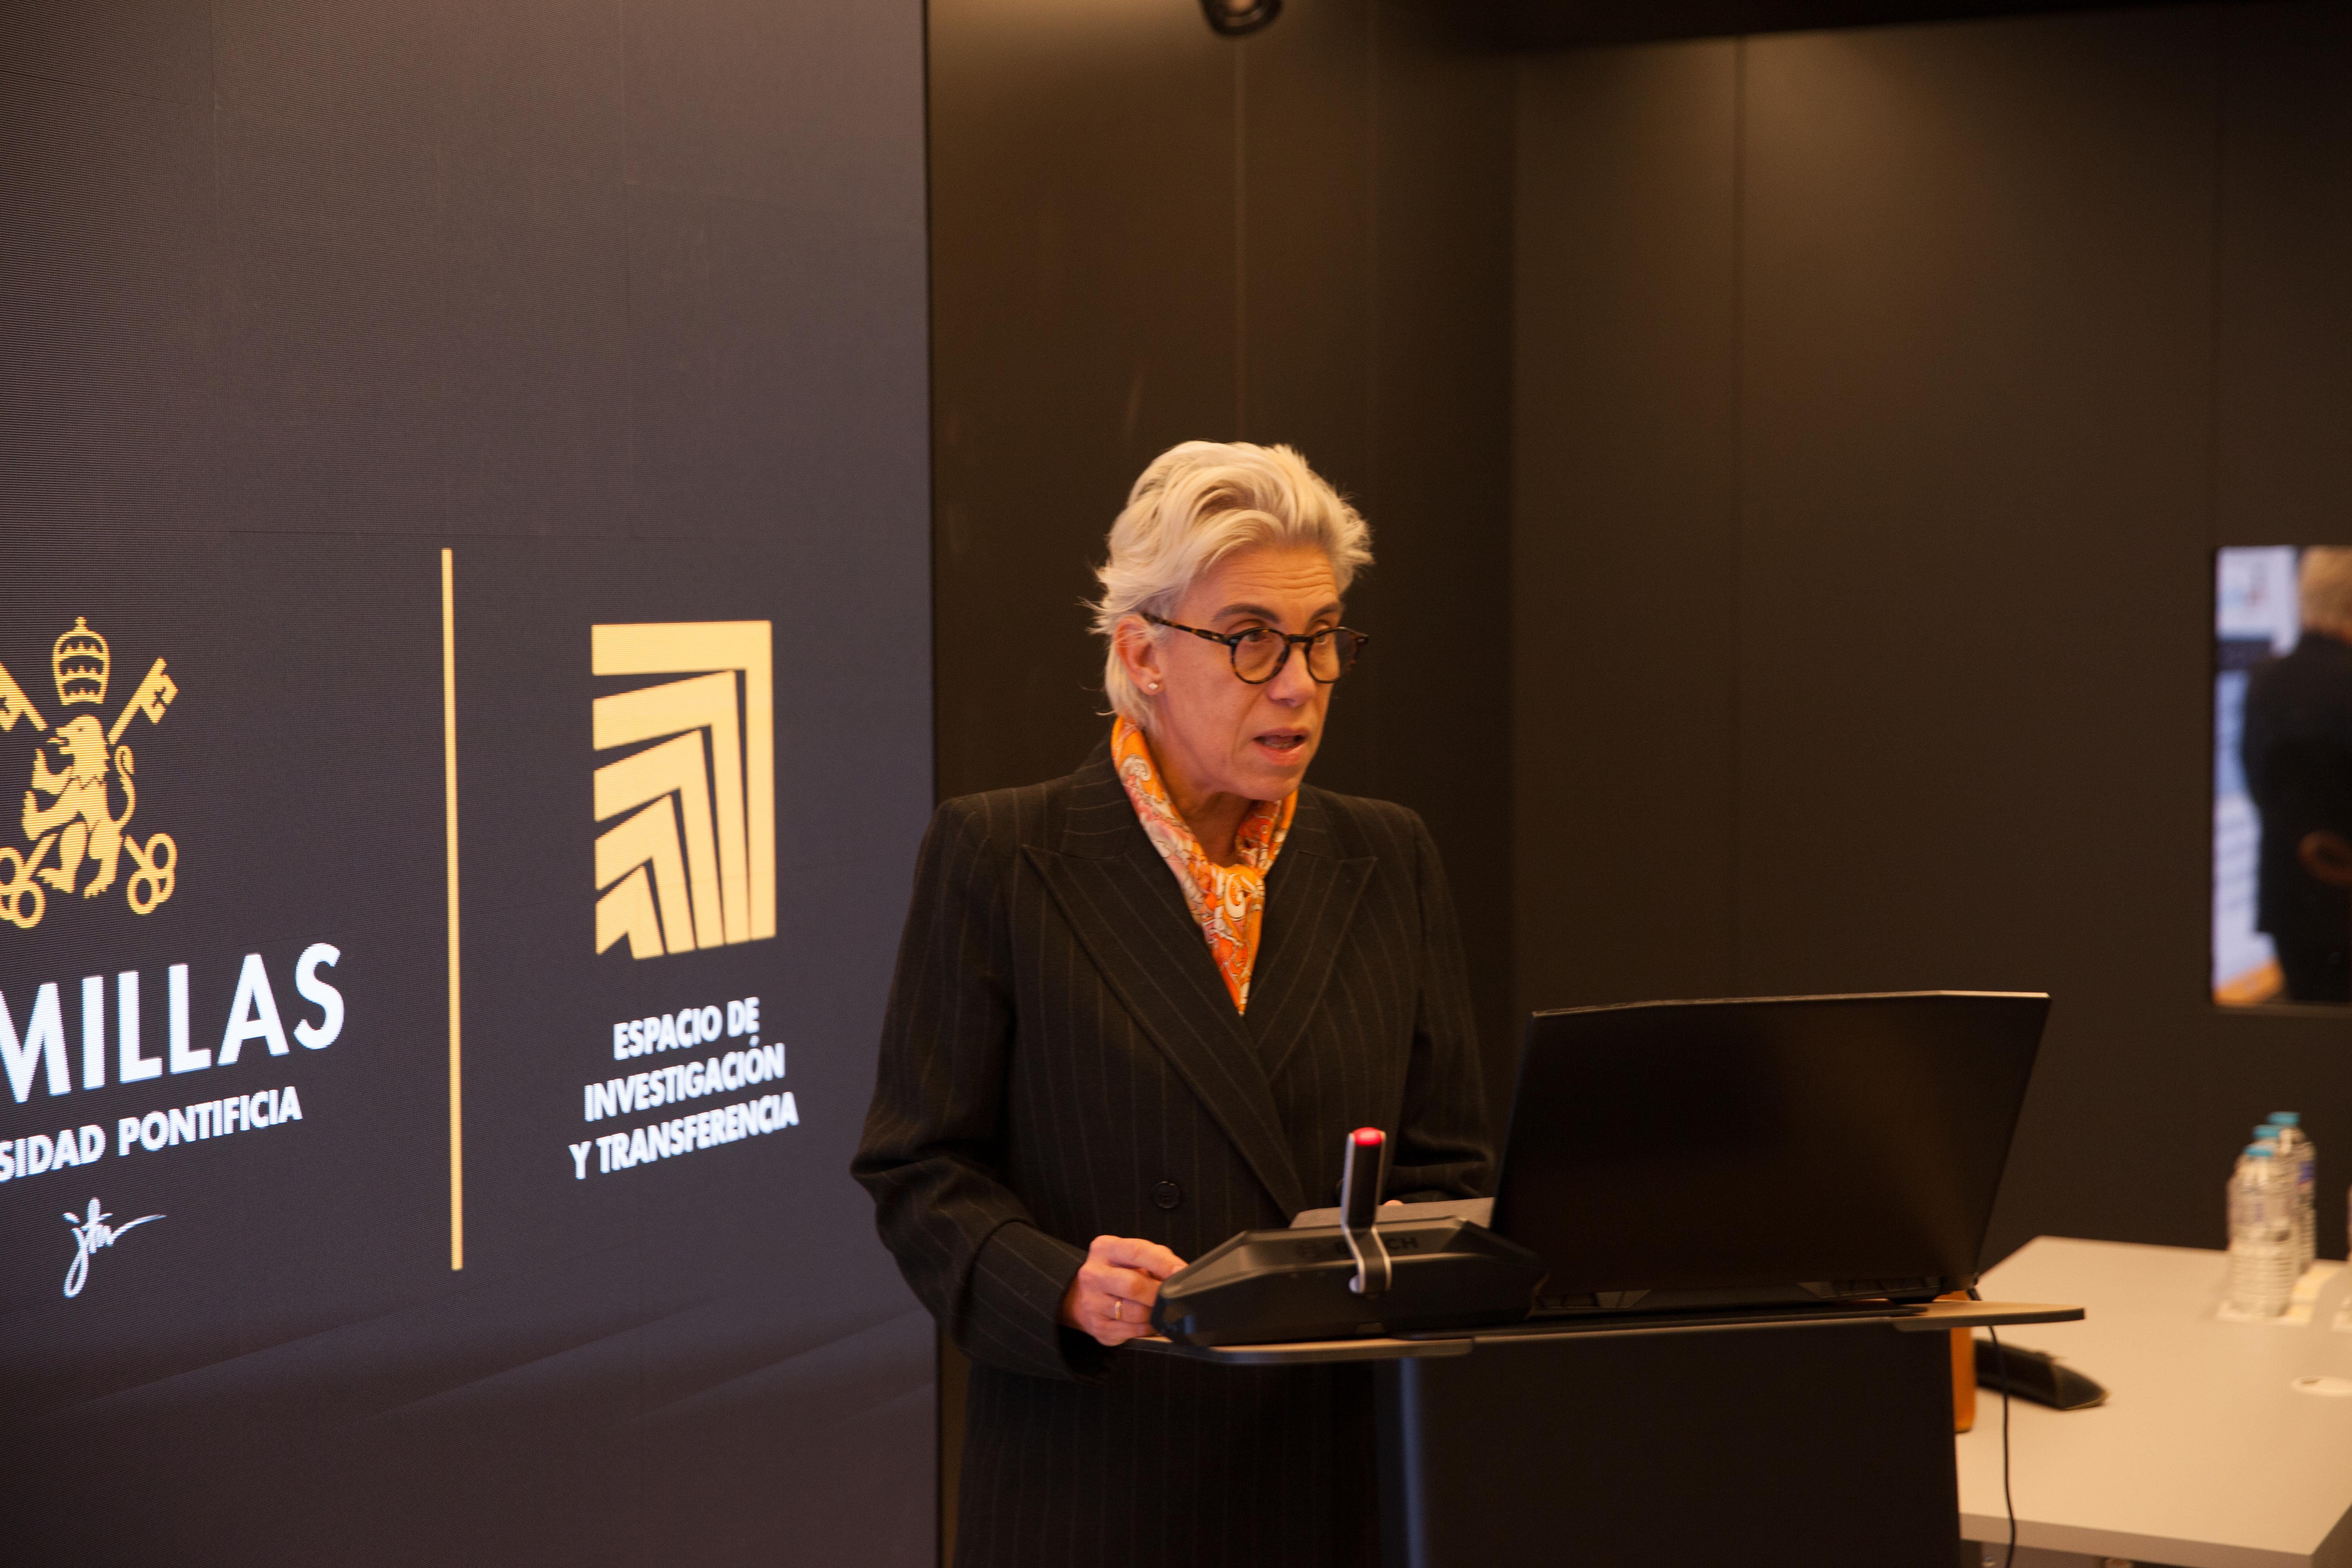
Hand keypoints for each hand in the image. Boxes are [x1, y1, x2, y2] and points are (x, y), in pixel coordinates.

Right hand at [1058, 1234, 1186, 1345]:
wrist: (1081, 1295)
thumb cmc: (1116, 1272)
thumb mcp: (1130, 1256)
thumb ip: (1156, 1258)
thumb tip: (1181, 1273)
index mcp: (1105, 1249)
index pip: (1137, 1252)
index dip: (1163, 1263)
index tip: (1181, 1272)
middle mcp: (1094, 1274)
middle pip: (1133, 1285)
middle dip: (1159, 1292)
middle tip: (1175, 1296)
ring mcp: (1093, 1303)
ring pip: (1135, 1312)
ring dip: (1155, 1312)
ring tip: (1162, 1308)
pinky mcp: (1098, 1327)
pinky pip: (1133, 1331)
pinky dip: (1149, 1328)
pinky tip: (1151, 1321)